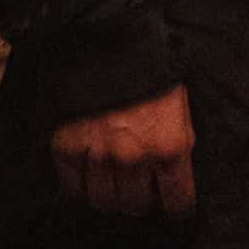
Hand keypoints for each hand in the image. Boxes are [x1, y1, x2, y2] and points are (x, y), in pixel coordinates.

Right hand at [50, 83, 196, 215]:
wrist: (108, 42)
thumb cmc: (153, 71)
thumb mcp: (181, 108)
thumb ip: (177, 144)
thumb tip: (174, 174)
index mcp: (170, 146)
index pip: (177, 200)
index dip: (177, 207)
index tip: (174, 207)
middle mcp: (134, 158)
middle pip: (134, 205)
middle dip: (140, 202)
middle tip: (140, 194)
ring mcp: (97, 156)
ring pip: (103, 201)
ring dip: (110, 198)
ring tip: (114, 187)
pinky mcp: (66, 149)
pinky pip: (72, 188)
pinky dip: (80, 188)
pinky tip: (89, 179)